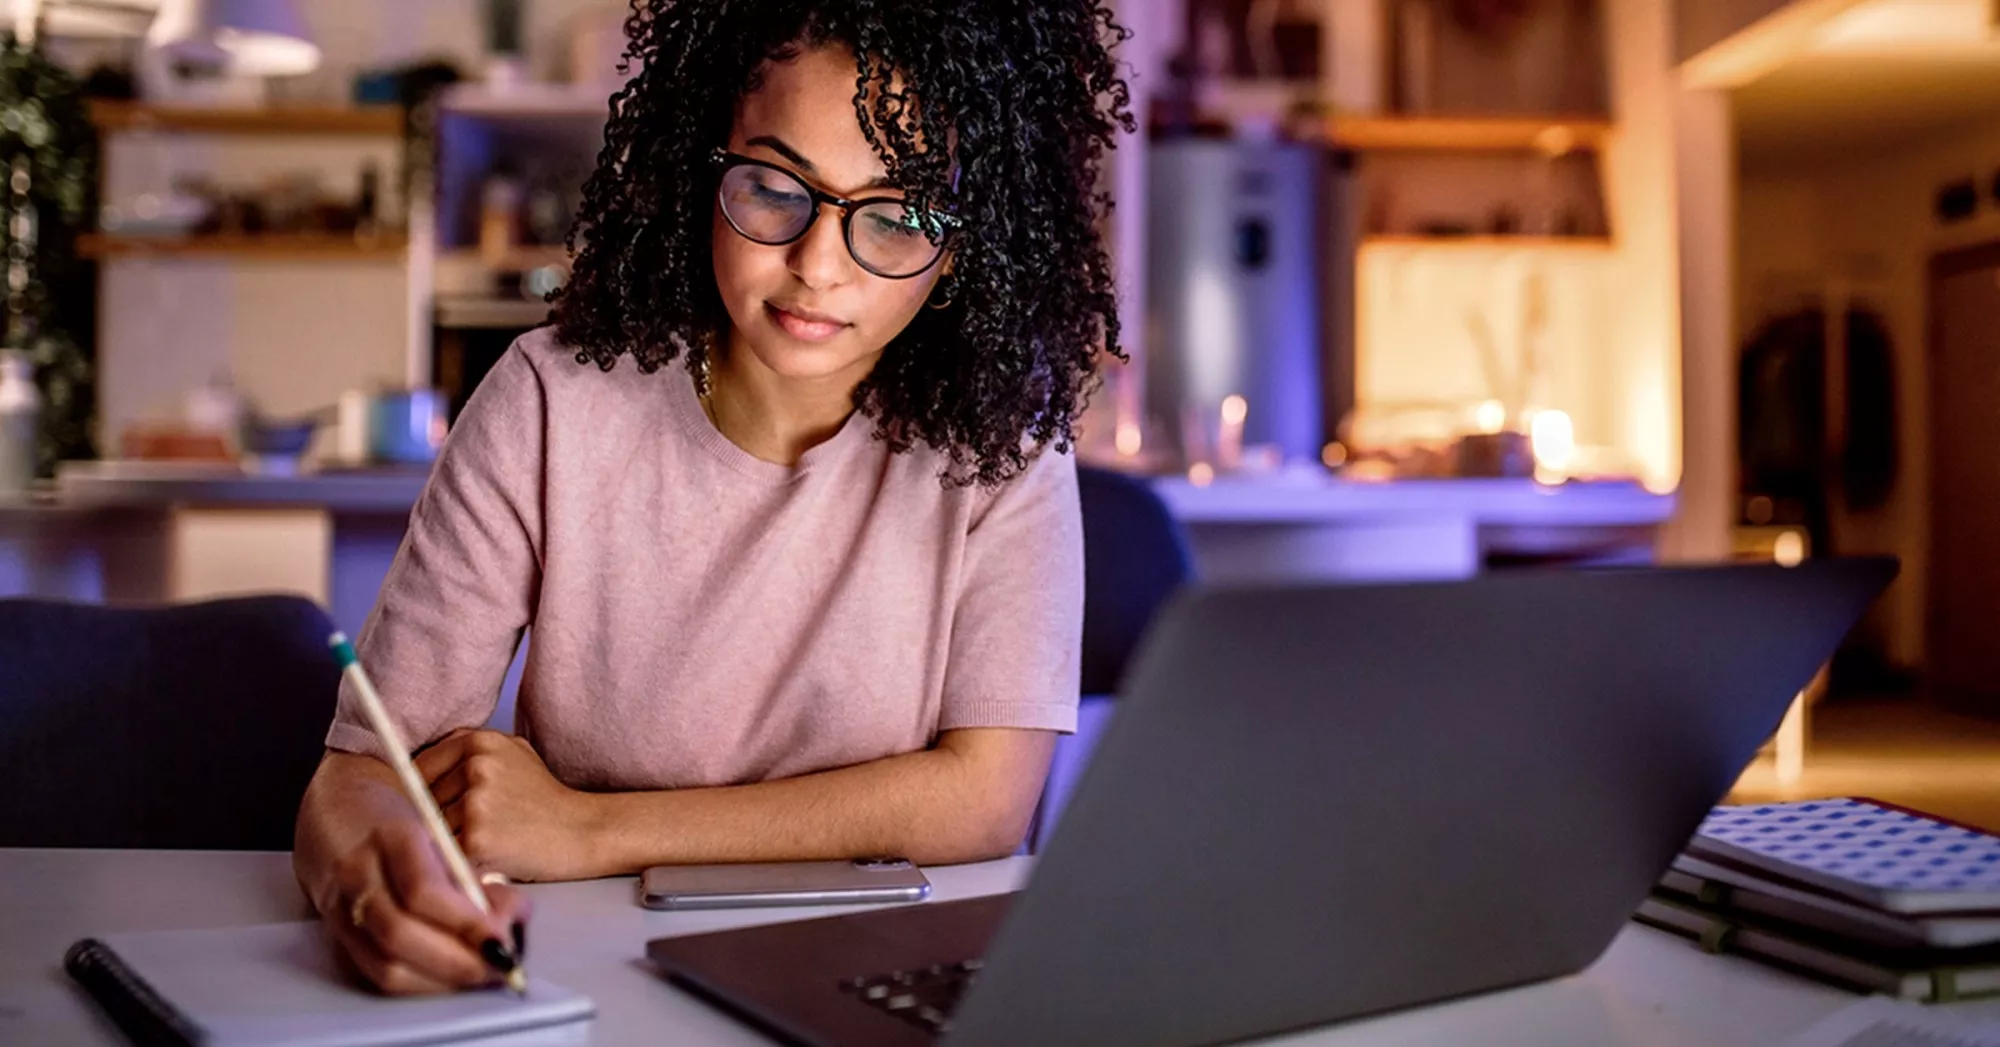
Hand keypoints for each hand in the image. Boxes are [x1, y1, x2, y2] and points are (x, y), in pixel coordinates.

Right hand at [320, 817, 530, 995]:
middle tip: (500, 965)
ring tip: (480, 974)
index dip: (466, 923)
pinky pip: (376, 974)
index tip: (504, 941)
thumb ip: (472, 880)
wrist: (337, 816)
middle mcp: (358, 873)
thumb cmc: (399, 827)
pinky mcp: (337, 936)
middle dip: (458, 960)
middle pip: (399, 933)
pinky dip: (421, 983)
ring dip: (442, 979)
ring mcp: (340, 908)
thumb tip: (512, 919)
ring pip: (386, 963)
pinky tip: (449, 979)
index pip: (423, 889)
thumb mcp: (438, 838)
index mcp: (391, 836)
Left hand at [417, 729, 603, 882]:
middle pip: (420, 801)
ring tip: (479, 844)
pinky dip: (457, 862)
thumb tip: (414, 766)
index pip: (418, 769)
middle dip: (434, 819)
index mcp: (478, 741)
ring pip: (430, 829)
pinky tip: (483, 859)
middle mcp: (475, 766)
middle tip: (466, 831)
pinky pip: (444, 854)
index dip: (420, 795)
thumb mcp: (513, 753)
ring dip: (445, 843)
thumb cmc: (545, 799)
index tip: (434, 809)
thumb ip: (468, 752)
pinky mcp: (478, 838)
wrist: (582, 830)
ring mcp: (476, 802)